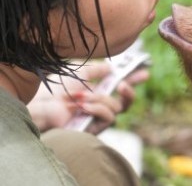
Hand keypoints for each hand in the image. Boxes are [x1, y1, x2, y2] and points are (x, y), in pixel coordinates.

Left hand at [28, 60, 148, 133]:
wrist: (42, 105)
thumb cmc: (56, 89)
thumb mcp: (80, 73)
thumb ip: (97, 69)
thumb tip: (112, 67)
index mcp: (97, 92)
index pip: (120, 87)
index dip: (134, 79)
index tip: (145, 71)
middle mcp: (99, 106)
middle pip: (125, 103)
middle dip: (129, 93)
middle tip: (124, 84)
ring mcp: (97, 118)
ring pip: (116, 108)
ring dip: (101, 99)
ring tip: (82, 97)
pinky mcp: (95, 129)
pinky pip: (109, 118)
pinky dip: (98, 109)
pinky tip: (83, 106)